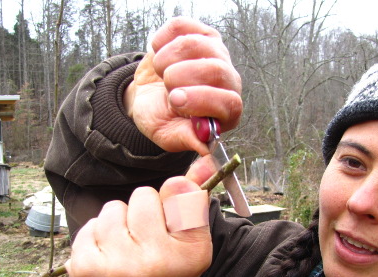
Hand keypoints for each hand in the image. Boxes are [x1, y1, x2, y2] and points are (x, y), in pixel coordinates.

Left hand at [65, 167, 212, 276]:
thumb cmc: (166, 273)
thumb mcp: (193, 244)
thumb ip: (193, 205)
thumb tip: (198, 167)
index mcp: (181, 256)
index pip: (172, 192)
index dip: (167, 207)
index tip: (167, 230)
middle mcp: (146, 264)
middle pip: (139, 197)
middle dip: (140, 214)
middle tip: (144, 244)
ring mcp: (111, 267)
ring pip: (112, 209)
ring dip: (117, 224)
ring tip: (125, 251)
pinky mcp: (83, 268)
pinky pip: (90, 225)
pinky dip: (97, 236)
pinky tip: (107, 257)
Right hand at [125, 17, 241, 154]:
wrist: (148, 97)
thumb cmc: (163, 117)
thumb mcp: (169, 135)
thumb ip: (186, 139)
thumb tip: (204, 148)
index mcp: (226, 111)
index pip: (230, 102)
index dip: (202, 100)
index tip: (175, 101)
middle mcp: (227, 80)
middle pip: (216, 69)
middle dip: (183, 78)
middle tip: (167, 89)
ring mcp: (215, 52)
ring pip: (196, 44)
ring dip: (168, 60)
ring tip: (162, 74)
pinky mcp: (198, 31)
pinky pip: (181, 26)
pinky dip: (162, 41)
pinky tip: (160, 55)